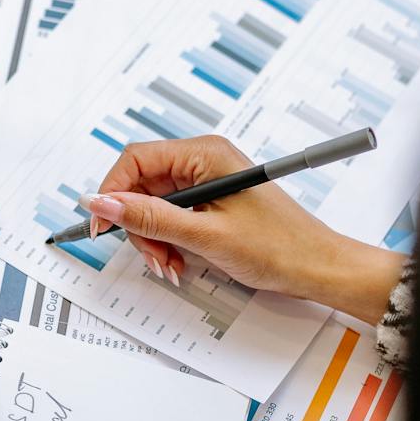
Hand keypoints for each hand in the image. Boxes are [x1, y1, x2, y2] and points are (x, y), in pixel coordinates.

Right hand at [86, 136, 404, 321]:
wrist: (317, 267)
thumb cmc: (278, 247)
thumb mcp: (205, 235)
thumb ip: (150, 218)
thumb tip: (103, 203)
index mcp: (206, 153)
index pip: (136, 159)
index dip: (112, 192)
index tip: (102, 226)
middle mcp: (205, 161)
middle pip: (143, 186)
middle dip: (140, 226)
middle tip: (155, 258)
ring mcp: (208, 182)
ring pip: (155, 206)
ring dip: (154, 239)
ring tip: (172, 265)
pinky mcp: (212, 203)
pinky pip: (174, 218)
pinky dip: (170, 241)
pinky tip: (181, 261)